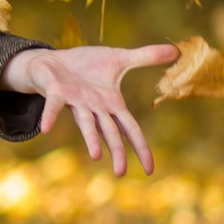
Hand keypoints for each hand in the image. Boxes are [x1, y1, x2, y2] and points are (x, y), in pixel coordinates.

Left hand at [0, 43, 180, 176]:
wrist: (51, 61)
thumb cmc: (85, 65)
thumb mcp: (120, 58)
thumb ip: (146, 57)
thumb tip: (177, 51)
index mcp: (111, 104)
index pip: (131, 129)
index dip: (140, 147)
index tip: (149, 170)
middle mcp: (94, 108)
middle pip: (110, 132)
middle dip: (117, 151)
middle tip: (121, 173)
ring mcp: (75, 101)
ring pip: (85, 122)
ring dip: (91, 138)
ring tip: (96, 156)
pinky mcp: (56, 92)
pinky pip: (54, 105)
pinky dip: (50, 116)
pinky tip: (46, 128)